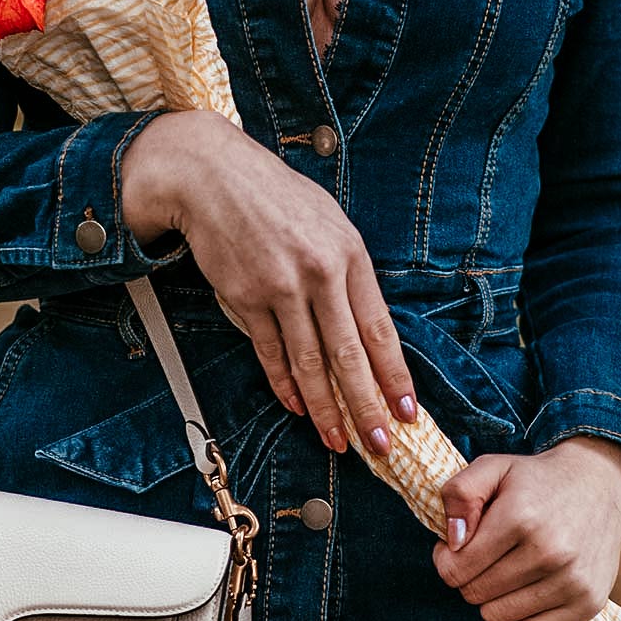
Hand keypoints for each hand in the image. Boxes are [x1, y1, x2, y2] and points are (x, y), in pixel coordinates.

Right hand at [119, 108, 417, 454]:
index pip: (379, 329)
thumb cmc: (276, 198)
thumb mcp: (329, 223)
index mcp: (349, 254)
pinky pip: (270, 352)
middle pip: (348, 355)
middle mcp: (319, 272)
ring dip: (324, 408)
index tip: (406, 410)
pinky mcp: (245, 297)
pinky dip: (283, 384)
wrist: (215, 177)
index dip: (394, 376)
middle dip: (365, 407)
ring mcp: (280, 287)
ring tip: (336, 438)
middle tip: (378, 444)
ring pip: (308, 362)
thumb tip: (365, 330)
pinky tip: (296, 406)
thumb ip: (348, 272)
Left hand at [430, 434, 620, 620]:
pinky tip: (524, 591)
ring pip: (497, 618)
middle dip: (469, 577)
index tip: (456, 547)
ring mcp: (572, 581)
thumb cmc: (536, 481)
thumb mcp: (492, 467)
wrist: (601, 486)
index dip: (446, 560)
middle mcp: (550, 552)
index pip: (456, 569)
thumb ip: (459, 493)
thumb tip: (453, 542)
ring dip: (493, 598)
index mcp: (520, 516)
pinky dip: (517, 618)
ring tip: (505, 571)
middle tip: (484, 556)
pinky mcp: (589, 604)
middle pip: (474, 594)